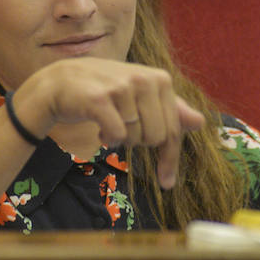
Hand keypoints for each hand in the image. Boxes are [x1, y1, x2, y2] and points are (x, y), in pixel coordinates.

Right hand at [14, 58, 204, 187]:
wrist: (58, 83)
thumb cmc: (103, 92)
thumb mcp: (139, 97)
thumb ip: (170, 109)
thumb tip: (200, 122)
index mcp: (159, 78)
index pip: (174, 130)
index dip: (170, 159)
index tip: (166, 181)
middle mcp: (144, 79)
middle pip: (157, 137)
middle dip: (139, 143)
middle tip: (122, 130)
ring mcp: (122, 87)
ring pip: (136, 138)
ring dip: (120, 140)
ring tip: (108, 125)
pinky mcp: (100, 99)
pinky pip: (117, 136)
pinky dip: (107, 139)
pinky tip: (99, 130)